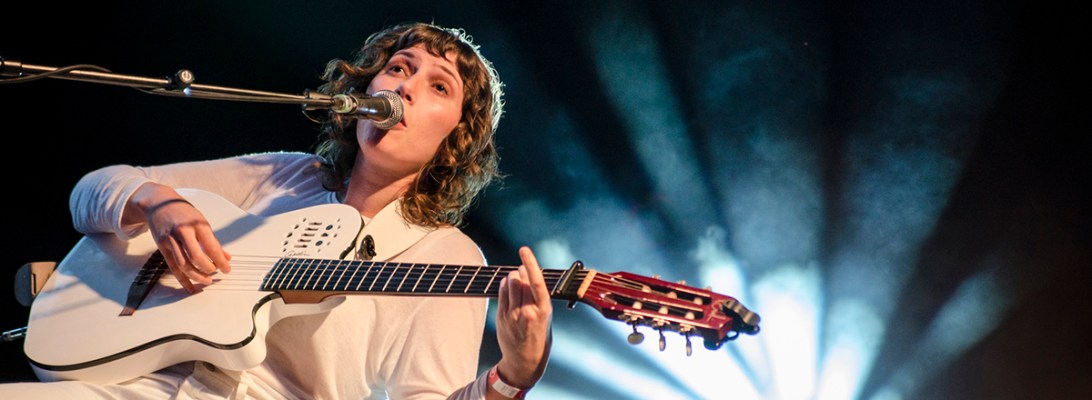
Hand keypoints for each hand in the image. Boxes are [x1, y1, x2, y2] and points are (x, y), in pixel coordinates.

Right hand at [129, 183, 230, 292]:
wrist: (159, 203)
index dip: (220, 261)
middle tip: (215, 273)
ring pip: (183, 264)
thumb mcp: (202, 221)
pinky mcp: (162, 246)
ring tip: (206, 281)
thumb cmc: (183, 212)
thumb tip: (226, 257)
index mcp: (197, 224)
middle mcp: (183, 232)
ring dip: (196, 276)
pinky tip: (190, 286)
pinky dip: (182, 279)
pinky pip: (172, 267)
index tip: (226, 269)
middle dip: (208, 269)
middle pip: (196, 257)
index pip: (211, 247)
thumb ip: (213, 241)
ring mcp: (170, 239)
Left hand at [494, 246, 552, 388]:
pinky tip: (507, 286)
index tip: (524, 250)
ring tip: (515, 278)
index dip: (530, 263)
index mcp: (544, 310)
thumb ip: (538, 298)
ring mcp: (513, 314)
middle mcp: (527, 311)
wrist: (525, 361)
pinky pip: (501, 293)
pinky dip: (504, 286)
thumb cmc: (539, 338)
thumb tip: (529, 275)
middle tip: (522, 269)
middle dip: (521, 271)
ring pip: (509, 284)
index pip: (536, 281)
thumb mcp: (546, 318)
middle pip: (520, 279)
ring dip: (512, 277)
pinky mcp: (502, 317)